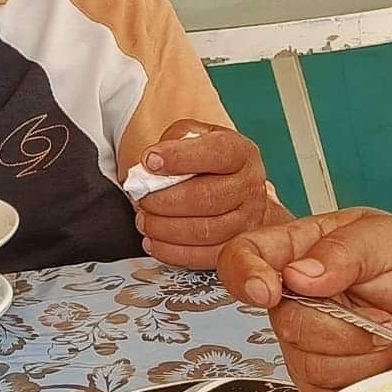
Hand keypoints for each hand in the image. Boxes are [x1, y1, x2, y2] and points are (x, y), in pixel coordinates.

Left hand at [132, 121, 274, 269]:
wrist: (222, 180)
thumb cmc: (203, 158)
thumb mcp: (189, 135)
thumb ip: (173, 143)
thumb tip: (151, 166)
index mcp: (240, 152)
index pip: (215, 153)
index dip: (179, 158)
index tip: (149, 161)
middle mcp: (250, 186)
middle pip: (207, 198)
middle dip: (165, 200)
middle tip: (141, 197)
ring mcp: (247, 219)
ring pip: (204, 231)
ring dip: (165, 228)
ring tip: (144, 219)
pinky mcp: (235, 244)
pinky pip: (204, 256)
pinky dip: (172, 252)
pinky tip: (154, 240)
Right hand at [219, 208, 391, 391]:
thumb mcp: (389, 239)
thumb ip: (344, 252)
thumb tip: (298, 275)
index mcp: (300, 250)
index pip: (244, 257)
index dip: (245, 275)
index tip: (271, 291)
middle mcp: (295, 298)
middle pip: (284, 323)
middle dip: (342, 323)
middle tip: (382, 310)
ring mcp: (307, 343)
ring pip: (308, 361)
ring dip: (361, 351)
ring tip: (388, 331)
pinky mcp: (324, 381)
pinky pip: (326, 389)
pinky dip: (364, 375)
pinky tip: (383, 358)